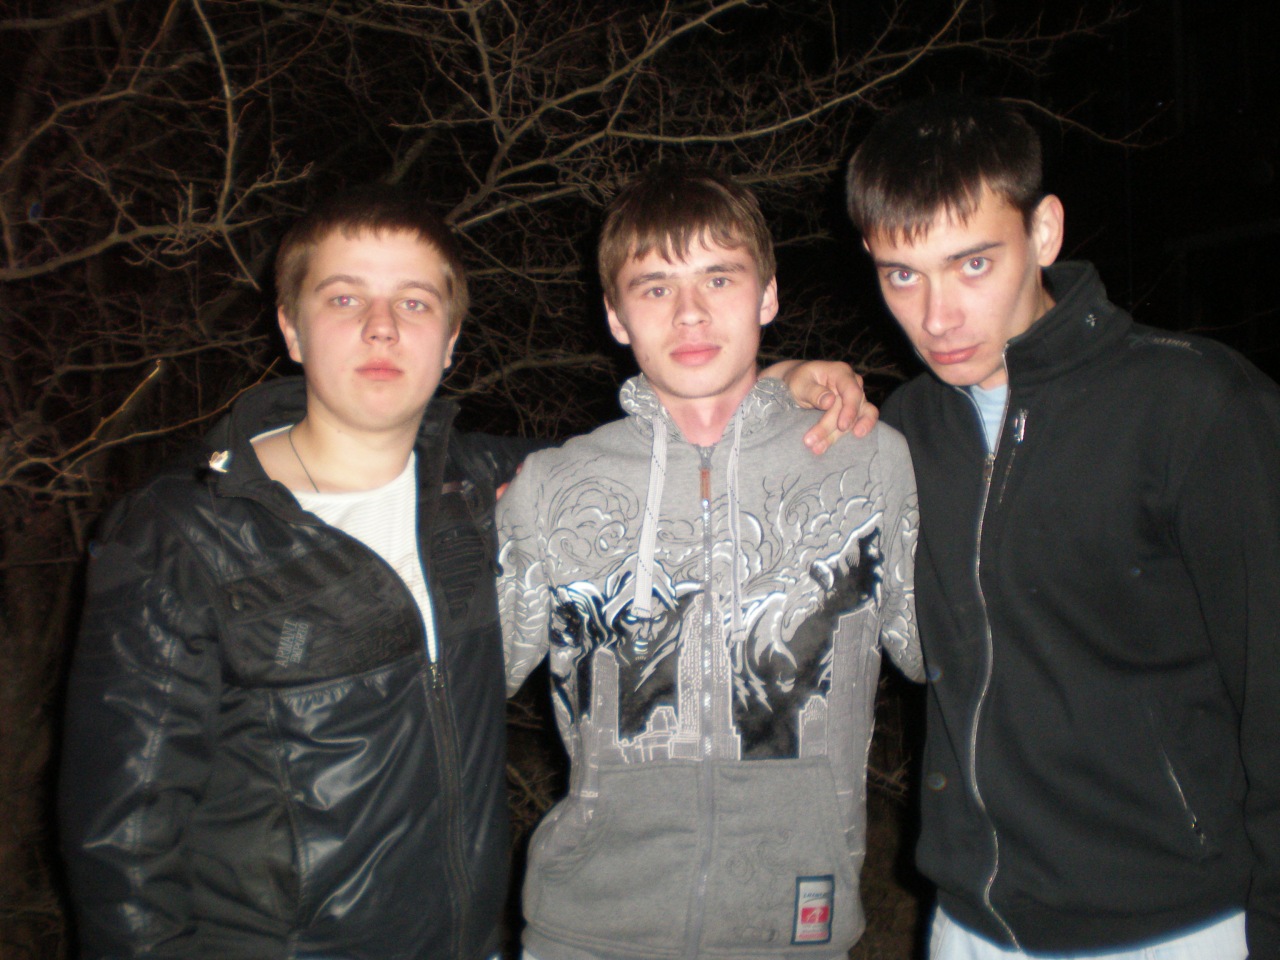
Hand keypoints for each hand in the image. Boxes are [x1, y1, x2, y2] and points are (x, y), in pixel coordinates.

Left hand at [761, 360, 878, 452]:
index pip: (853, 392)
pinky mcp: (852, 413)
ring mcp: (855, 400)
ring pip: (855, 421)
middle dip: (832, 428)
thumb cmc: (799, 381)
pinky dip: (847, 437)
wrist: (797, 385)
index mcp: (841, 373)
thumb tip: (829, 401)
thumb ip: (813, 391)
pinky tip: (835, 447)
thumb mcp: (800, 383)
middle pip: (852, 409)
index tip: (841, 426)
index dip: (850, 410)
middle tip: (811, 442)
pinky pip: (857, 425)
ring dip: (837, 437)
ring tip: (817, 448)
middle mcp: (853, 385)